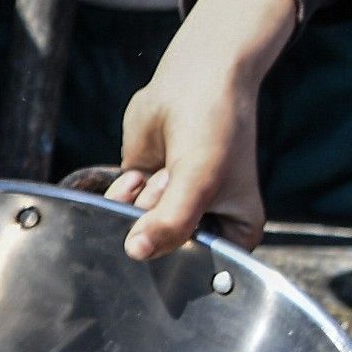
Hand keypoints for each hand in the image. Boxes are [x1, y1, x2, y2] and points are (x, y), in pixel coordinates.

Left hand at [110, 0, 294, 258]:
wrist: (193, 79)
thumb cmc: (214, 128)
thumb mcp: (198, 181)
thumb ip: (170, 223)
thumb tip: (136, 253)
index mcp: (234, 236)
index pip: (200, 273)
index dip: (179, 260)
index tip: (175, 226)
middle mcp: (201, 227)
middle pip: (162, 253)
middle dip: (157, 217)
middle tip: (176, 182)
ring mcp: (169, 210)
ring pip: (135, 230)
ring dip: (142, 200)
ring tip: (166, 170)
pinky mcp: (143, 193)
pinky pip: (118, 210)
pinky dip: (124, 191)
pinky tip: (142, 170)